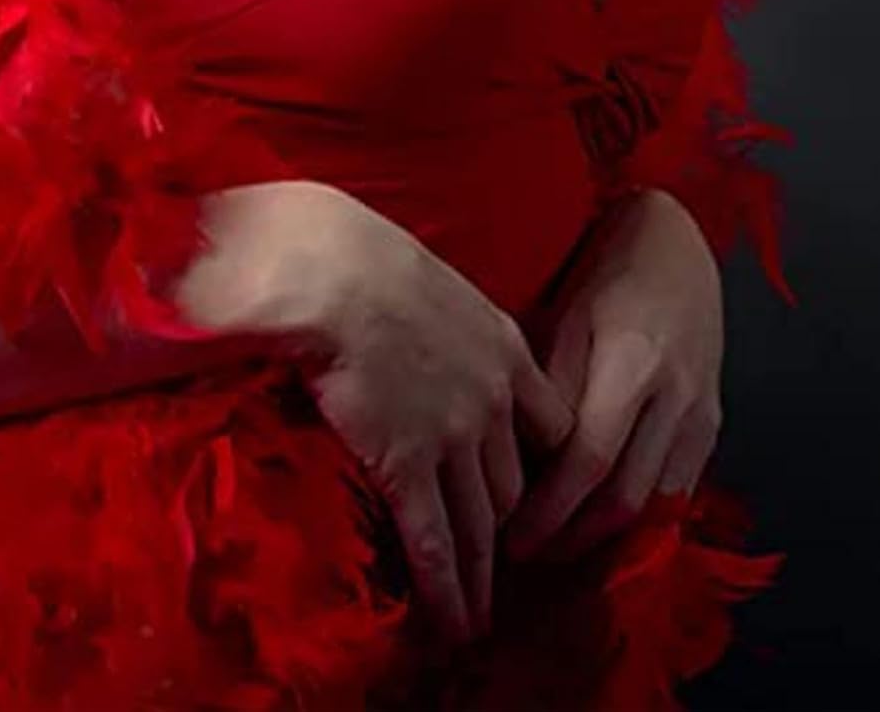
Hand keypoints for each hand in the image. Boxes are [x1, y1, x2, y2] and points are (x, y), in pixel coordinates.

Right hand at [287, 195, 576, 653]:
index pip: (549, 429)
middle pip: (517, 486)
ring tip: (479, 617)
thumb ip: (447, 324)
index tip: (530, 499)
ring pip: (484, 525)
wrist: (330, 270)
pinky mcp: (408, 464)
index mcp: (505, 350)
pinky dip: (447, 588)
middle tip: (502, 570)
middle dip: (513, 533)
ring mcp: (454, 436)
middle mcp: (493, 401)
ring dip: (483, 576)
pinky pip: (435, 540)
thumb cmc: (364, 259)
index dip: (542, 471)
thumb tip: (424, 339)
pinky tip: (452, 621)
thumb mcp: (433, 283)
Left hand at [501, 188, 724, 565]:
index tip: (509, 537)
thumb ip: (549, 389)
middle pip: (626, 498)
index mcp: (632, 365)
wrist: (676, 241)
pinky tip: (600, 521)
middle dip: (572, 537)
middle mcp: (676, 397)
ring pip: (657, 502)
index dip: (549, 511)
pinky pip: (679, 487)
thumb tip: (517, 459)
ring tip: (557, 546)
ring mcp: (702, 412)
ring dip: (606, 536)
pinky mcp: (714, 421)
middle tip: (525, 555)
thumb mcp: (563, 317)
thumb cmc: (604, 269)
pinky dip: (640, 514)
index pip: (588, 463)